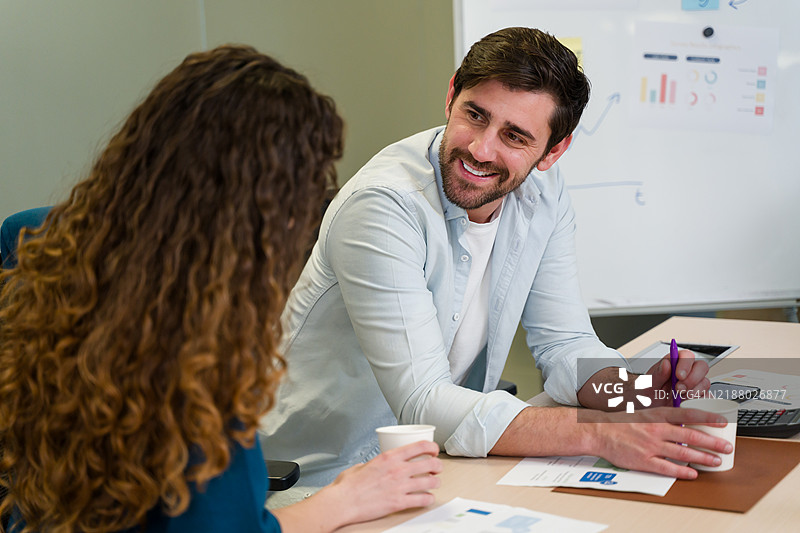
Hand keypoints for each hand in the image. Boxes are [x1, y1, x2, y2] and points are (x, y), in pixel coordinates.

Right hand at [274, 440, 441, 532]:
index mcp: (389, 457)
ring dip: (435, 482)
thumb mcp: (363, 465)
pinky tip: (426, 498)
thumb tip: (377, 465)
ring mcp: (400, 486)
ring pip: (431, 482)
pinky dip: (428, 499)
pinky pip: (423, 500)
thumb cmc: (348, 485)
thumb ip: (376, 463)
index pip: (420, 446)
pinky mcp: (399, 502)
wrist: (343, 502)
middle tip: (436, 468)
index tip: (434, 450)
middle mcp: (398, 470)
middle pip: (431, 464)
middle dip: (437, 466)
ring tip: (434, 483)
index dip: (433, 447)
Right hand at [589, 406, 732, 478]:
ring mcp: (650, 445)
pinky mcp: (644, 460)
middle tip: (727, 446)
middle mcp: (656, 428)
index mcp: (657, 414)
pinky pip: (667, 467)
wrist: (600, 431)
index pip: (689, 414)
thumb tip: (686, 421)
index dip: (708, 417)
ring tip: (716, 460)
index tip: (723, 421)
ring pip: (683, 452)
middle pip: (691, 435)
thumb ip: (665, 416)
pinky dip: (682, 471)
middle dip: (712, 442)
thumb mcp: (645, 412)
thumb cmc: (622, 422)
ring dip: (703, 457)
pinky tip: (692, 473)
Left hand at [647, 349, 709, 405]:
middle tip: (679, 389)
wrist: (650, 411)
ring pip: (705, 382)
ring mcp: (694, 384)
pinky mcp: (699, 397)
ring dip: (694, 391)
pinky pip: (707, 397)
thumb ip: (657, 374)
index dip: (686, 363)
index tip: (679, 375)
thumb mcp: (647, 385)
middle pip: (701, 366)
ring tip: (679, 397)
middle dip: (692, 379)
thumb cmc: (648, 395)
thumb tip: (666, 363)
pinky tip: (686, 403)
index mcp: (673, 363)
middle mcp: (686, 372)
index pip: (686, 355)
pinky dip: (698, 401)